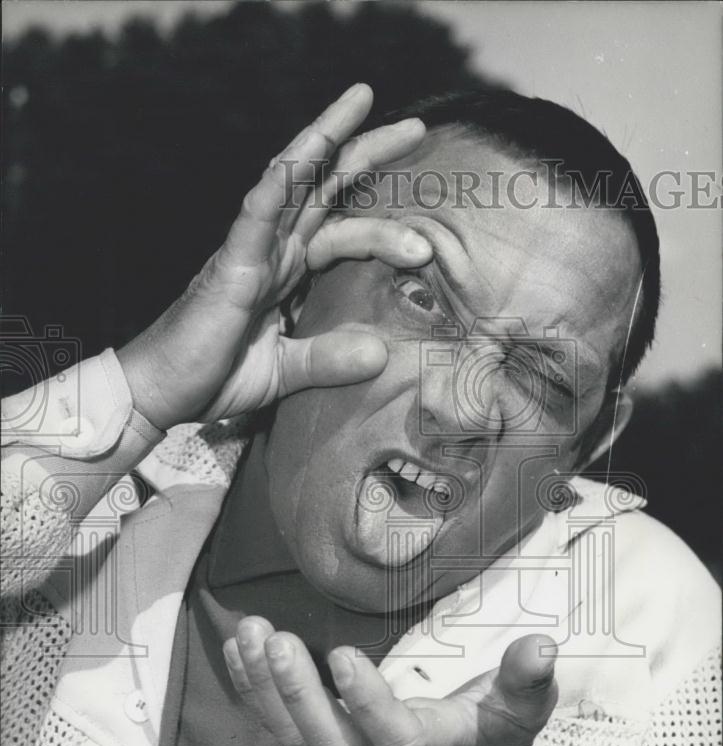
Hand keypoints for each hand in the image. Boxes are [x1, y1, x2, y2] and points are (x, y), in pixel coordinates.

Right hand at [117, 83, 431, 429]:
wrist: (161, 393)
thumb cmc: (216, 375)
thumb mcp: (287, 371)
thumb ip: (329, 360)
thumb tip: (382, 357)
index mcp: (288, 269)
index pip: (342, 226)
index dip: (383, 215)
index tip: (429, 228)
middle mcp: (274, 249)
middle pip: (326, 187)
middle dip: (369, 152)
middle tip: (418, 127)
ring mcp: (251, 251)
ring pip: (292, 182)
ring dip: (325, 140)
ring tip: (361, 100)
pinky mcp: (229, 268)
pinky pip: (254, 218)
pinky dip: (275, 187)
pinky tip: (300, 157)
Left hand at [223, 618, 557, 745]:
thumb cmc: (496, 722)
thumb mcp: (522, 706)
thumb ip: (528, 680)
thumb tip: (543, 645)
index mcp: (430, 745)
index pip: (394, 737)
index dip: (366, 703)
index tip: (343, 653)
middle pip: (326, 743)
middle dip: (295, 693)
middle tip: (276, 638)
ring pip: (292, 735)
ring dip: (264, 686)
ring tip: (249, 631)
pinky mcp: (324, 733)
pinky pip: (278, 722)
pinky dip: (253, 687)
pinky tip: (239, 646)